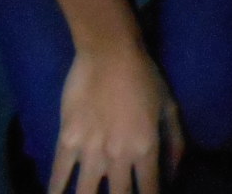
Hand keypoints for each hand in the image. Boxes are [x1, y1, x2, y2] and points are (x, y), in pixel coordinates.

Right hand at [48, 42, 182, 193]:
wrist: (109, 53)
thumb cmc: (144, 76)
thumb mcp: (169, 106)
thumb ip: (175, 141)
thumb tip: (175, 173)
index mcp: (146, 148)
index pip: (150, 190)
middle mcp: (119, 156)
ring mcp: (91, 151)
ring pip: (86, 193)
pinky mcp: (66, 141)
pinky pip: (59, 175)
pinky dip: (55, 191)